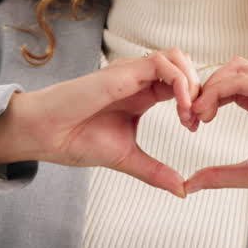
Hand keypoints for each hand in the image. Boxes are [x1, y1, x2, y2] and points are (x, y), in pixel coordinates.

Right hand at [19, 48, 201, 197]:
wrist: (47, 135)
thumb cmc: (77, 140)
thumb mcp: (127, 158)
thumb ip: (155, 171)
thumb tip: (182, 189)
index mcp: (142, 94)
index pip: (181, 83)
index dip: (195, 101)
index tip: (194, 127)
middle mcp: (138, 78)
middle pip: (184, 64)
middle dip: (200, 89)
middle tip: (198, 119)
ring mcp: (131, 72)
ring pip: (177, 57)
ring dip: (192, 82)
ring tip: (190, 113)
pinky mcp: (123, 72)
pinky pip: (162, 63)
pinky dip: (180, 82)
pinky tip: (181, 108)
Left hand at [183, 57, 247, 211]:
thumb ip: (222, 174)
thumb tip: (191, 182)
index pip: (233, 84)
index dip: (208, 97)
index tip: (192, 121)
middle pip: (231, 70)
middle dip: (204, 87)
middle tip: (189, 115)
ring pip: (235, 70)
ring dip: (209, 88)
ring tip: (196, 114)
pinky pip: (243, 81)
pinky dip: (219, 91)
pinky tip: (207, 111)